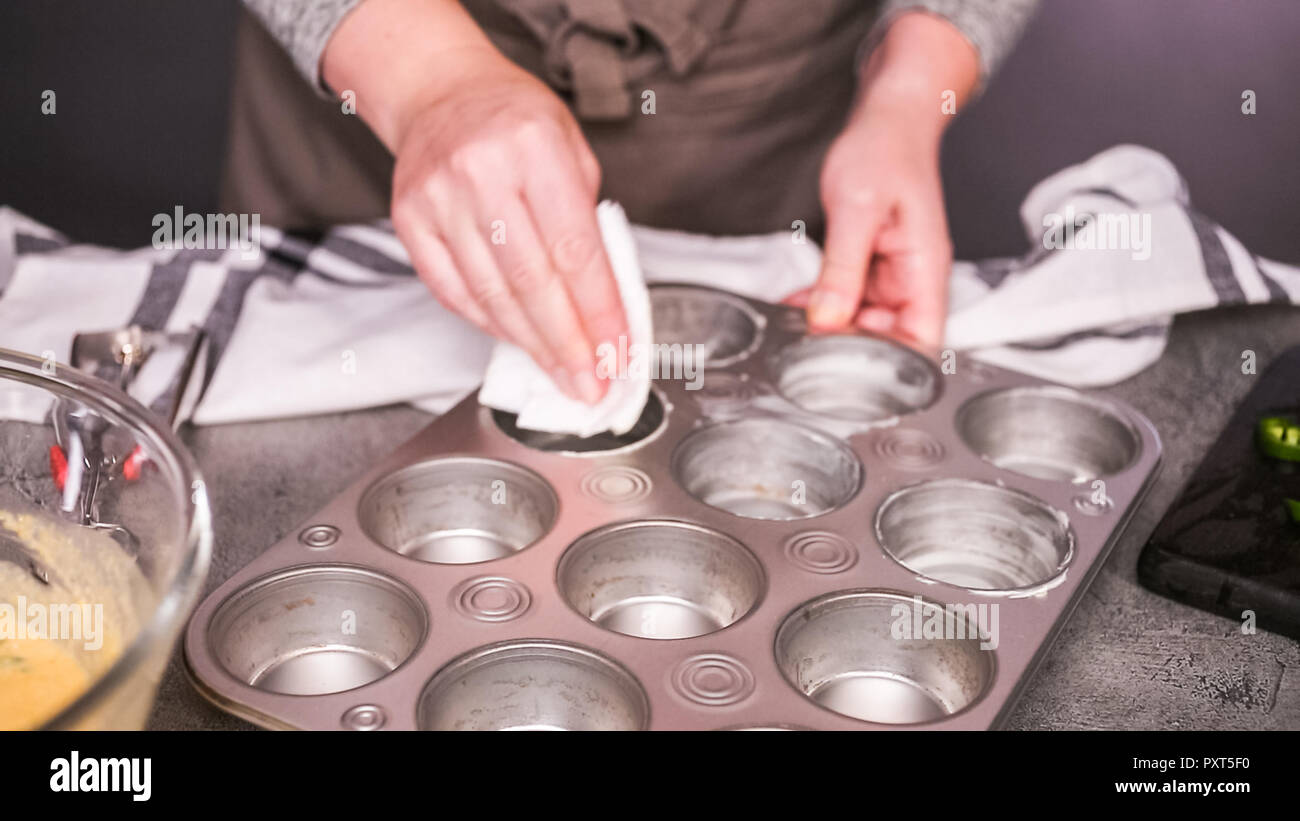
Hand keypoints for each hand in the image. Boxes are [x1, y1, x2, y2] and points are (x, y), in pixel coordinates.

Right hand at [389, 64, 624, 403]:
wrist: (442, 92)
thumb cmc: (517, 122)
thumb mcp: (574, 151)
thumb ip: (590, 222)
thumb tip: (608, 306)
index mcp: (536, 148)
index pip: (576, 252)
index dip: (600, 313)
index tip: (619, 354)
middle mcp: (482, 172)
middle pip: (533, 283)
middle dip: (567, 345)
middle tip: (591, 385)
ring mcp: (439, 198)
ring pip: (492, 296)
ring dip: (532, 346)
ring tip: (562, 375)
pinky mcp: (410, 220)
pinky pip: (454, 292)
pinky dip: (490, 325)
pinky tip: (518, 342)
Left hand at [804, 121, 950, 347]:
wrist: (887, 120)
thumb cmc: (886, 151)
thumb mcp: (857, 210)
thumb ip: (843, 269)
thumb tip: (829, 319)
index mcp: (924, 269)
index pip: (922, 339)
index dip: (892, 364)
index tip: (849, 365)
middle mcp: (913, 279)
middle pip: (889, 339)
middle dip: (849, 345)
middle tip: (807, 344)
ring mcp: (891, 275)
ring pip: (863, 321)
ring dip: (830, 325)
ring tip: (795, 323)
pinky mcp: (870, 266)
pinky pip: (847, 297)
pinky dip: (822, 303)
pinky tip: (797, 301)